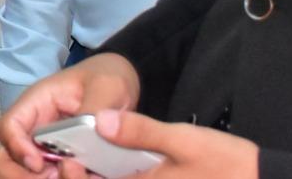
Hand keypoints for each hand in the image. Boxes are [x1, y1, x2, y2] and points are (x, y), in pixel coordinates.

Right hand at [0, 53, 140, 176]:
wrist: (121, 85)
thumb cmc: (105, 78)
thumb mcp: (106, 86)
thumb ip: (96, 107)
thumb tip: (94, 130)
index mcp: (36, 105)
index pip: (8, 127)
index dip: (16, 147)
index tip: (39, 164)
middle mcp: (34, 130)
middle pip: (6, 158)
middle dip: (22, 175)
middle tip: (53, 177)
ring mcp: (46, 148)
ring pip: (24, 173)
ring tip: (72, 177)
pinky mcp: (61, 163)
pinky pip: (49, 177)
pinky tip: (85, 177)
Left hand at [60, 109, 256, 178]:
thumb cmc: (224, 163)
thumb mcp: (183, 140)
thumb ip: (141, 131)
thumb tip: (101, 119)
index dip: (74, 177)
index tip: (66, 158)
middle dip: (79, 177)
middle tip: (69, 158)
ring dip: (94, 176)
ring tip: (82, 160)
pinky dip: (113, 175)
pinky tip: (107, 165)